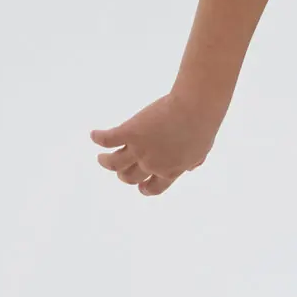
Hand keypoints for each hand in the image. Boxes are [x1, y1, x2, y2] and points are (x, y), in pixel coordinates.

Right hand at [89, 91, 218, 196]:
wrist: (195, 108)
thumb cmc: (202, 125)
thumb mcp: (201, 150)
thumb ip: (193, 161)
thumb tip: (191, 167)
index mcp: (170, 171)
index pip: (153, 188)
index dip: (144, 188)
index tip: (140, 186)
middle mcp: (152, 164)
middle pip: (130, 177)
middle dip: (124, 176)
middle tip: (120, 169)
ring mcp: (139, 149)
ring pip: (113, 164)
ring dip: (105, 162)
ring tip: (101, 157)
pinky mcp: (129, 132)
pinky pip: (107, 139)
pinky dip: (98, 138)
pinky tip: (94, 134)